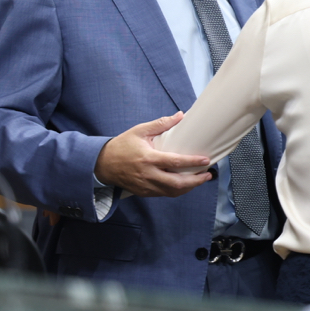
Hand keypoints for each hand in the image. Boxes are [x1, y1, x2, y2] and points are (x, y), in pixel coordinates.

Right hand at [93, 112, 211, 197]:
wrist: (102, 164)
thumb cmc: (122, 146)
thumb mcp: (140, 131)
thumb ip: (161, 124)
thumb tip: (180, 116)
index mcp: (148, 158)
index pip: (175, 162)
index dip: (192, 163)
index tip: (205, 160)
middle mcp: (148, 175)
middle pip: (177, 183)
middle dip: (195, 181)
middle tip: (207, 175)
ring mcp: (146, 186)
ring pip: (172, 192)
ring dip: (188, 188)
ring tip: (199, 180)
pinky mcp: (143, 192)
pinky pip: (164, 194)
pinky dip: (176, 191)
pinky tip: (184, 185)